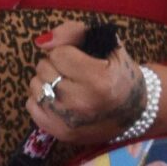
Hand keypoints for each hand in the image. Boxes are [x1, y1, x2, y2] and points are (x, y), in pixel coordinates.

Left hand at [27, 19, 146, 147]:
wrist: (135, 114)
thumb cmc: (120, 75)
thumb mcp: (108, 45)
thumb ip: (74, 32)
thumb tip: (42, 42)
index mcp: (99, 79)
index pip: (58, 53)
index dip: (68, 52)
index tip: (81, 59)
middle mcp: (82, 102)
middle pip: (44, 68)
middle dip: (56, 65)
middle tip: (74, 73)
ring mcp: (68, 120)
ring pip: (35, 85)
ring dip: (47, 81)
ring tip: (68, 85)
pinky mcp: (59, 133)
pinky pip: (31, 105)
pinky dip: (42, 99)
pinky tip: (60, 99)